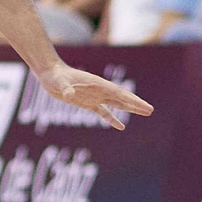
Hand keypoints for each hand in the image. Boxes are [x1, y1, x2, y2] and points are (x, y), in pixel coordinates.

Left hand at [37, 62, 152, 130]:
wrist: (50, 74)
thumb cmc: (55, 77)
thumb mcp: (59, 83)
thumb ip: (65, 88)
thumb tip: (69, 95)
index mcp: (97, 84)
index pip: (119, 94)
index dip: (132, 100)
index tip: (145, 106)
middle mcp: (99, 90)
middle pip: (122, 98)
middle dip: (136, 104)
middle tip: (151, 110)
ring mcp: (95, 96)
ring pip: (116, 104)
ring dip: (129, 109)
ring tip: (145, 113)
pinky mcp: (88, 103)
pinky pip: (103, 112)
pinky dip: (112, 118)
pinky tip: (121, 126)